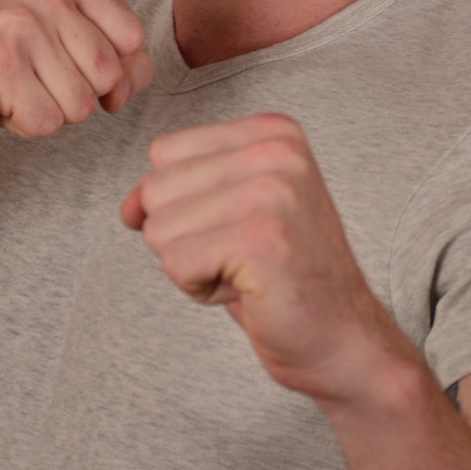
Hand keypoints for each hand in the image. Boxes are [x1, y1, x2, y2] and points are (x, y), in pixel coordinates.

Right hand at [0, 0, 152, 155]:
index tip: (66, 65)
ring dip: (52, 112)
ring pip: (82, 102)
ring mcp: (15, 24)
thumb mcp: (62, 45)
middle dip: (78, 94)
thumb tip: (139, 71)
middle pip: (109, 72)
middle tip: (33, 81)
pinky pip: (48, 122)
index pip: (132, 35)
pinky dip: (26, 126)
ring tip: (15, 90)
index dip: (110, 69)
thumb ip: (116, 53)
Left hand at [120, 112, 416, 401]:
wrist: (342, 338)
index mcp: (272, 130)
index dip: (183, 204)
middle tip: (243, 256)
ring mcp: (272, 192)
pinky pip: (175, 262)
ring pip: (159, 229)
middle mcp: (276, 151)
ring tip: (246, 271)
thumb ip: (180, 191)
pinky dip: (200, 288)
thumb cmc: (284, 277)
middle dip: (184, 237)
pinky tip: (248, 289)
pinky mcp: (261, 239)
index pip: (165, 153)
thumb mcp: (232, 211)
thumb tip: (128, 207)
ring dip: (192, 265)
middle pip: (156, 190)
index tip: (237, 227)